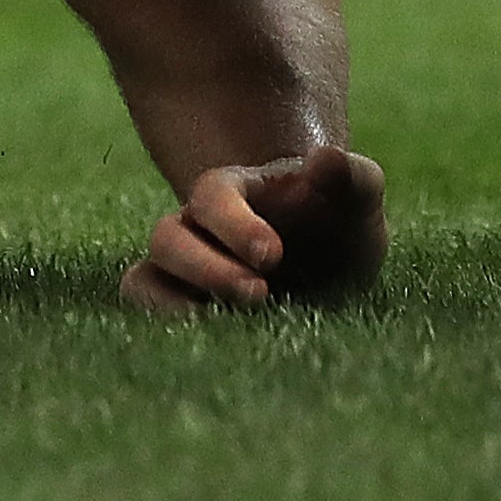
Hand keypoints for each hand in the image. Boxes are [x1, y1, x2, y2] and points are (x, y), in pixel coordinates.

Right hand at [117, 149, 387, 314]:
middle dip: (208, 269)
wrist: (334, 265)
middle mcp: (196, 226)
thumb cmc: (340, 222)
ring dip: (173, 305)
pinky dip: (161, 325)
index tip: (272, 255)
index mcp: (235, 189)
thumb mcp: (358, 197)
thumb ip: (349, 176)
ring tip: (227, 325)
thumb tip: (325, 158)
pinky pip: (144, 312)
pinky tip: (211, 343)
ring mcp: (179, 268)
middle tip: (260, 293)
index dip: (234, 224)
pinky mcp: (175, 305)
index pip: (212, 194)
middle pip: (167, 237)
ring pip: (142, 279)